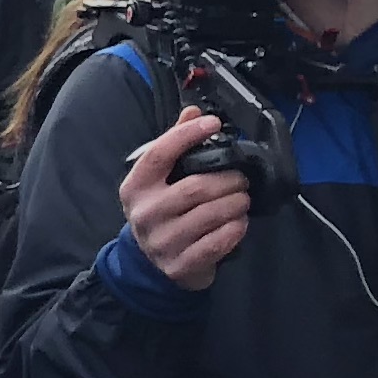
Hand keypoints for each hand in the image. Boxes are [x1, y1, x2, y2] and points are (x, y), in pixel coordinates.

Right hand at [120, 110, 255, 291]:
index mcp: (136, 187)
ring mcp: (162, 241)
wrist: (149, 265)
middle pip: (196, 187)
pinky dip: (236, 229)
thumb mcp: (159, 180)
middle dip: (229, 180)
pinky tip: (238, 222)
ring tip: (242, 200)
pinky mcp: (181, 263)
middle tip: (241, 179)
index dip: (187, 135)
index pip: (159, 154)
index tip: (213, 124)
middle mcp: (145, 213)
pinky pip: (219, 242)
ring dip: (236, 204)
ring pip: (211, 215)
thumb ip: (175, 145)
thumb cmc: (160, 213)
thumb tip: (193, 112)